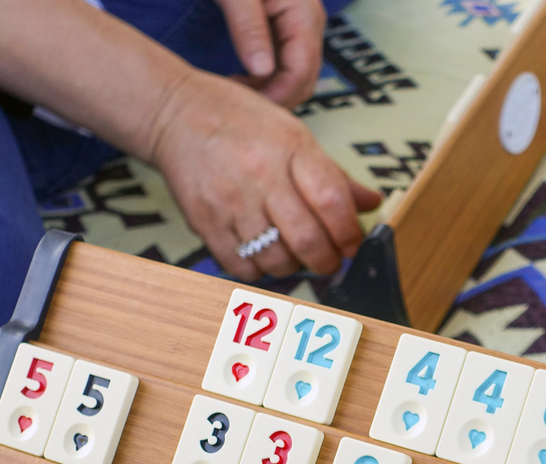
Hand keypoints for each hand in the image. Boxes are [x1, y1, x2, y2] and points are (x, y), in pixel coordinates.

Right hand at [148, 71, 381, 281]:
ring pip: (276, 259)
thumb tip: (372, 203)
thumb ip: (332, 173)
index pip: (332, 202)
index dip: (349, 233)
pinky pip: (241, 265)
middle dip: (327, 261)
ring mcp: (230, 200)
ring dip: (295, 267)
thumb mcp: (293, 133)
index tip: (352, 244)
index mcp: (290, 147)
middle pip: (307, 239)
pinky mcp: (204, 220)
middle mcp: (260, 174)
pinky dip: (260, 270)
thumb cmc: (240, 121)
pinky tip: (263, 255)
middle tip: (330, 261)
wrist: (174, 111)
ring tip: (296, 255)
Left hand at [216, 0, 325, 107]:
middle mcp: (309, 25)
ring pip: (296, 78)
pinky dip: (267, 81)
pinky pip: (286, 67)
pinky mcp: (288, 31)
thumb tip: (261, 71)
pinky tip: (243, 81)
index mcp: (304, 15)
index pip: (301, 72)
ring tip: (236, 93)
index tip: (247, 106)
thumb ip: (249, 28)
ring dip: (271, 93)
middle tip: (239, 106)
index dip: (277, 95)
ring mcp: (301, 29)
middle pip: (304, 80)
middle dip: (276, 99)